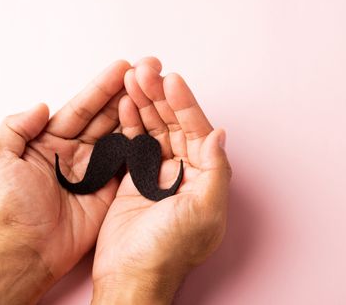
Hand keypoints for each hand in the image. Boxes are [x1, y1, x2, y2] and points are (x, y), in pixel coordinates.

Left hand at [0, 60, 131, 303]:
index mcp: (50, 141)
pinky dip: (142, 144)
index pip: (81, 107)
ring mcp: (96, 169)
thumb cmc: (11, 207)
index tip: (122, 68)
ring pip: (120, 134)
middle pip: (106, 116)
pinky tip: (154, 126)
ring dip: (137, 113)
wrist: (28, 248)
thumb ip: (15, 128)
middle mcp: (76, 151)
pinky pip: (129, 162)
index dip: (101, 87)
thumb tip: (41, 105)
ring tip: (155, 92)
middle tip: (147, 73)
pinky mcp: (110, 187)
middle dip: (126, 93)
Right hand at [92, 58, 231, 303]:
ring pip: (153, 128)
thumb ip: (215, 170)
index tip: (172, 80)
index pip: (197, 130)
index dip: (185, 104)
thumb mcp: (203, 211)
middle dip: (160, 96)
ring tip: (133, 77)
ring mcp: (158, 172)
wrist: (132, 275)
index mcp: (205, 176)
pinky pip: (134, 142)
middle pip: (173, 124)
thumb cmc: (170, 250)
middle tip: (146, 70)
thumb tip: (220, 133)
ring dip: (144, 103)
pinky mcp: (134, 177)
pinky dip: (129, 122)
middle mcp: (184, 170)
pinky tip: (125, 103)